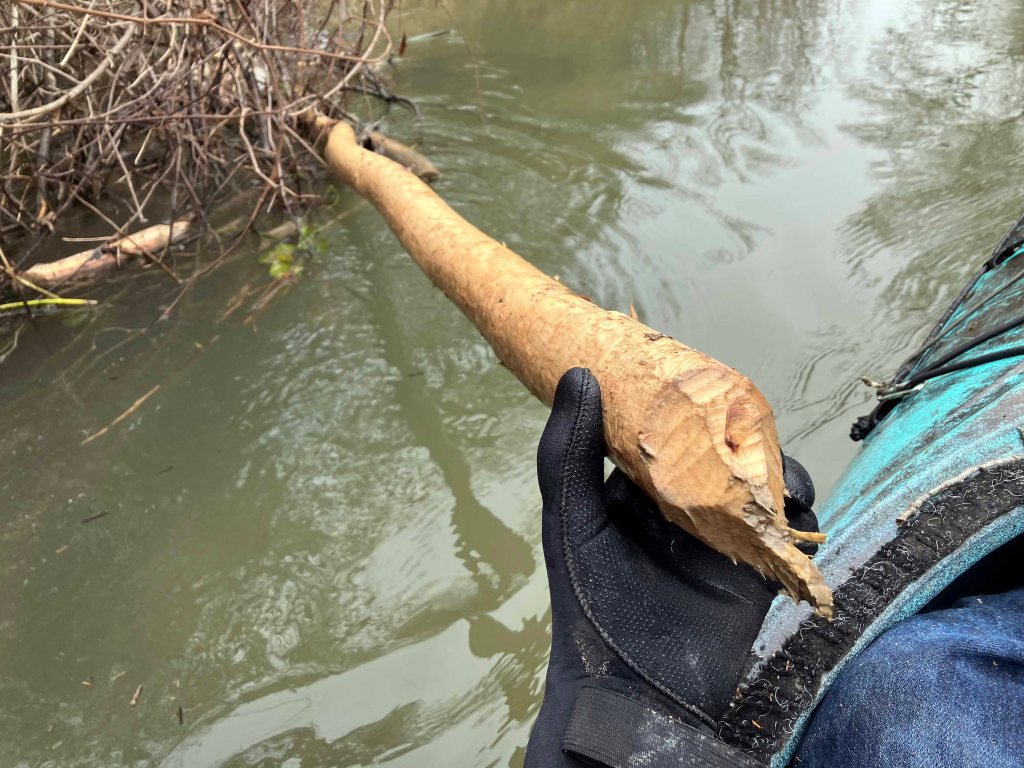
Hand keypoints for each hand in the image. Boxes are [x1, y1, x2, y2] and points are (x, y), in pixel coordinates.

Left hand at [525, 368, 817, 767]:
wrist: (636, 693)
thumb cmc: (592, 603)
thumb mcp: (573, 520)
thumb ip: (569, 453)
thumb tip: (579, 372)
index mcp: (633, 493)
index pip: (663, 436)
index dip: (683, 407)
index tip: (702, 375)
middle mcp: (677, 511)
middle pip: (716, 457)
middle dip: (736, 436)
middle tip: (750, 416)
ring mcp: (717, 539)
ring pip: (754, 489)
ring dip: (770, 472)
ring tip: (771, 467)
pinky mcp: (752, 570)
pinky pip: (781, 532)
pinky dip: (793, 515)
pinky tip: (791, 504)